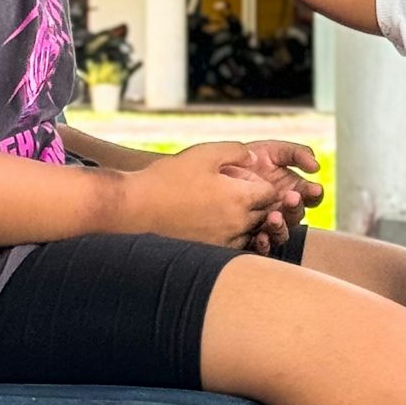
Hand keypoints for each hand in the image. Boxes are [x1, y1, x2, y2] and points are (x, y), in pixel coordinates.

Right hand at [119, 142, 279, 248]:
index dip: (259, 183)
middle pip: (264, 214)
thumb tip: (255, 159)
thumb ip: (236, 152)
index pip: (270, 194)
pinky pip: (234, 246)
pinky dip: (230, 235)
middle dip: (256, 202)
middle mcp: (236, 223)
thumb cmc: (168, 178)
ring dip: (245, 221)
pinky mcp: (210, 252)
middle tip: (234, 192)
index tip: (241, 178)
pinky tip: (211, 223)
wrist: (135, 208)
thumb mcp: (203, 153)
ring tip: (222, 208)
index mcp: (239, 198)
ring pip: (250, 232)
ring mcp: (224, 241)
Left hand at [237, 139, 322, 248]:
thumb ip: (297, 154)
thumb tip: (316, 166)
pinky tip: (260, 236)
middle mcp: (283, 209)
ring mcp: (268, 224)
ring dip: (280, 226)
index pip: (311, 196)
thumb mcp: (274, 150)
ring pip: (281, 232)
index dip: (314, 194)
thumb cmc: (249, 159)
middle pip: (297, 215)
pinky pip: (262, 245)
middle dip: (295, 207)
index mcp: (294, 190)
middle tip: (290, 198)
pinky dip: (264, 244)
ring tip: (273, 217)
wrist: (218, 168)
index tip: (312, 188)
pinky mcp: (251, 235)